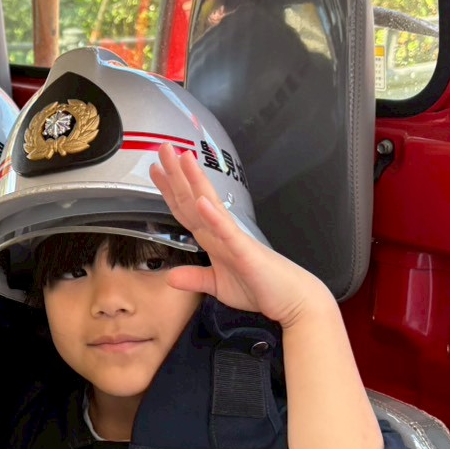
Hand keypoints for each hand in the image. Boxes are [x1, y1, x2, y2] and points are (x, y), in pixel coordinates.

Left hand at [150, 144, 329, 328]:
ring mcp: (233, 238)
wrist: (292, 300)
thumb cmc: (260, 288)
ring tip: (182, 158)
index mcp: (214, 239)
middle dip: (176, 175)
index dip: (170, 191)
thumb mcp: (218, 285)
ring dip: (195, 181)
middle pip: (193, 200)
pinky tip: (202, 201)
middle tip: (162, 148)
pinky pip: (227, 231)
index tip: (156, 171)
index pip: (186, 210)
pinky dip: (214, 216)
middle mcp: (222, 232)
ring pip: (210, 205)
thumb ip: (194, 278)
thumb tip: (170, 277)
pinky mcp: (245, 250)